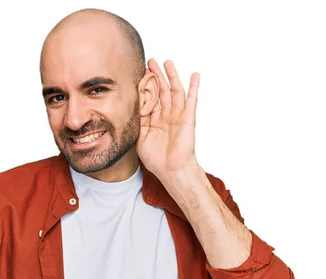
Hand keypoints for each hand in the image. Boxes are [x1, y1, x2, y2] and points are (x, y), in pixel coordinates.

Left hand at [136, 59, 200, 179]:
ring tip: (167, 62)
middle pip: (161, 91)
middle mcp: (166, 115)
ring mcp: (177, 115)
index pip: (148, 99)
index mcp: (154, 120)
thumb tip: (130, 109)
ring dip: (171, 76)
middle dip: (156, 76)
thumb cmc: (156, 159)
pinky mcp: (188, 117)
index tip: (137, 73)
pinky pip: (191, 99)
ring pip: (174, 91)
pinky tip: (195, 75)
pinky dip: (194, 86)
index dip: (144, 86)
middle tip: (149, 61)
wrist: (171, 169)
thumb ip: (137, 122)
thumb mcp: (140, 138)